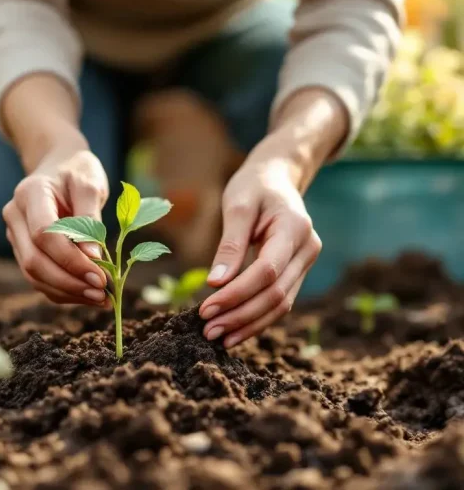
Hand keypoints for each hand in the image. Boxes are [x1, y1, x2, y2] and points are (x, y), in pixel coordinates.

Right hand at [3, 142, 108, 304]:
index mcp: (29, 193)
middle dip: (69, 281)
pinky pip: (39, 278)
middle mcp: (15, 215)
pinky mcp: (23, 250)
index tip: (100, 275)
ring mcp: (14, 235)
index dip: (70, 259)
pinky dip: (63, 291)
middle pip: (34, 260)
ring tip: (100, 298)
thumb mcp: (90, 184)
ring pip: (33, 275)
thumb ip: (90, 219)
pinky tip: (88, 295)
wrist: (58, 165)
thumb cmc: (77, 172)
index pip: (43, 234)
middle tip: (102, 292)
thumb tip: (92, 258)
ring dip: (67, 291)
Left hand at [198, 155, 321, 347]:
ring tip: (217, 337)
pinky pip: (279, 302)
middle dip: (240, 316)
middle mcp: (308, 248)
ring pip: (281, 304)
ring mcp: (305, 263)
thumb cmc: (254, 186)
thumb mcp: (237, 205)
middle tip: (207, 330)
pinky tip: (233, 331)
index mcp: (295, 227)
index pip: (267, 271)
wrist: (277, 177)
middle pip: (276, 294)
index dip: (236, 293)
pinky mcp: (297, 272)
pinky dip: (256, 319)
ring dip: (248, 324)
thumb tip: (215, 282)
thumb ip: (229, 244)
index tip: (206, 308)